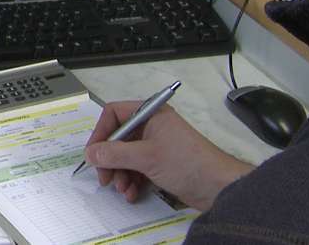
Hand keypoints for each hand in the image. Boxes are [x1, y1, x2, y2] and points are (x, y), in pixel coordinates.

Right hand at [83, 100, 252, 210]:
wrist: (219, 187)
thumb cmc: (185, 162)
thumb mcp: (146, 157)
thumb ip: (114, 154)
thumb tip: (90, 153)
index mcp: (150, 114)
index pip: (114, 114)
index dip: (101, 132)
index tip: (93, 153)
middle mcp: (152, 126)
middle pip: (118, 138)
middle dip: (110, 160)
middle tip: (104, 179)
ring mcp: (156, 146)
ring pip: (126, 156)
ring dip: (121, 174)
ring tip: (123, 189)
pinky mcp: (161, 164)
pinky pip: (137, 169)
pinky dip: (132, 181)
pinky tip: (132, 194)